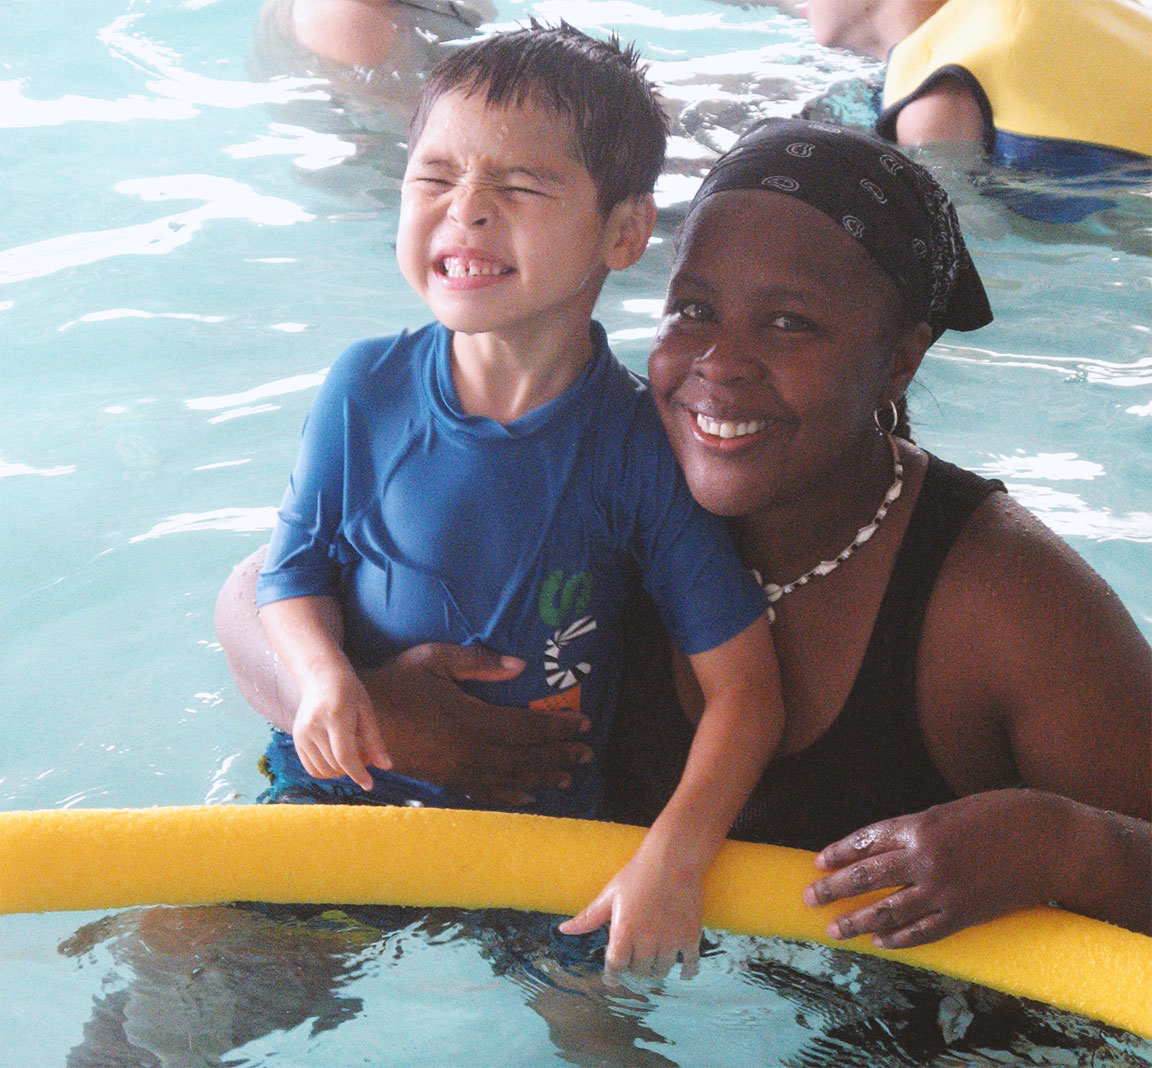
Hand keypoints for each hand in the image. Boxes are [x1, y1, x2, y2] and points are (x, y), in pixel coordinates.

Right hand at [292, 665, 389, 790]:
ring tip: (352, 753)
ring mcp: (301, 735)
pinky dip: (327, 770)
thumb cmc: (348, 692)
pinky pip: (312, 768)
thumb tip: (386, 766)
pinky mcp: (296, 740)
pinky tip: (338, 757)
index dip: (358, 773)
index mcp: (335, 718)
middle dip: (354, 768)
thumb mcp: (367, 711)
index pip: (344, 756)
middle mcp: (314, 727)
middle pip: (335, 765)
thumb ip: (375, 740)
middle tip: (366, 755)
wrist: (321, 678)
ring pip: (323, 770)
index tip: (370, 784)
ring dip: (340, 771)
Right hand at [361, 643, 592, 805]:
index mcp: (471, 719)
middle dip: (559, 755)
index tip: (584, 724)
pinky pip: (486, 792)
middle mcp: (468, 750)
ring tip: (570, 778)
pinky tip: (529, 797)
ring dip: (542, 777)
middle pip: (525, 756)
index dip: (558, 726)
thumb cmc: (397, 681)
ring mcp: (456, 770)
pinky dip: (512, 795)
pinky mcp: (444, 781)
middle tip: (587, 754)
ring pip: (510, 777)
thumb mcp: (436, 659)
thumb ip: (479, 662)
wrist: (354, 720)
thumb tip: (520, 666)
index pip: (526, 726)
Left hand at [558, 830, 703, 981]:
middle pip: (639, 971)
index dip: (612, 976)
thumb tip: (563, 930)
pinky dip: (687, 971)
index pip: (616, 966)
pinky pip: (690, 963)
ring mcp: (671, 939)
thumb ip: (588, 917)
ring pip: (661, 970)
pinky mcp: (691, 935)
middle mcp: (647, 939)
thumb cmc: (638, 873)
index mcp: (625, 930)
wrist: (674, 857)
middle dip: (634, 970)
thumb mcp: (610, 893)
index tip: (612, 978)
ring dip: (656, 971)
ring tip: (653, 964)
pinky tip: (684, 973)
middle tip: (633, 963)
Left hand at [802, 790, 1067, 947]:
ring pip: (889, 911)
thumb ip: (918, 831)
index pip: (865, 841)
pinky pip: (923, 931)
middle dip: (834, 889)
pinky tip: (880, 942)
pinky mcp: (965, 914)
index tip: (817, 864)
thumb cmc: (1002, 816)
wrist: (1051, 840)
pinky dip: (899, 938)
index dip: (839, 853)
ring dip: (857, 921)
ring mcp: (944, 889)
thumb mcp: (951, 812)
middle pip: (867, 877)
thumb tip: (888, 849)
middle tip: (808, 898)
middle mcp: (924, 858)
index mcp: (919, 825)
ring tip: (834, 930)